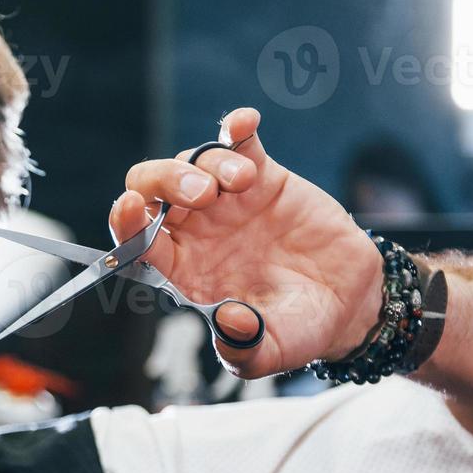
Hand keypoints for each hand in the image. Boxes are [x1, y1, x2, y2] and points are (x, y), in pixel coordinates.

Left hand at [108, 107, 382, 377]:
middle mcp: (193, 232)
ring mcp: (224, 201)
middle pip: (150, 190)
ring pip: (190, 162)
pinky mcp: (261, 177)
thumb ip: (246, 348)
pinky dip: (235, 129)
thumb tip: (228, 322)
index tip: (128, 206)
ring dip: (208, 163)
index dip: (125, 224)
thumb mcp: (273, 350)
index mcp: (181, 270)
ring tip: (243, 182)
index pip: (136, 243)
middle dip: (163, 181)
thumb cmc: (296, 328)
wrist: (346, 301)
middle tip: (201, 193)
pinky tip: (243, 123)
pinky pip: (238, 143)